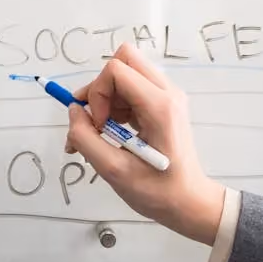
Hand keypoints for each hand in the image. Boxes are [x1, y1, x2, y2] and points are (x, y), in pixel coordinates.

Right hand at [65, 44, 226, 244]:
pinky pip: (131, 88)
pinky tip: (111, 132)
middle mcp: (167, 93)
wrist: (189, 202)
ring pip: (125, 73)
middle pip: (124, 59)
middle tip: (96, 120)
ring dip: (106, 99)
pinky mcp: (163, 103)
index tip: (99, 126)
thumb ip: (85, 138)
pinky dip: (114, 105)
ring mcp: (168, 96)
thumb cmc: (157, 192)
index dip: (97, 93)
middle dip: (100, 88)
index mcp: (160, 106)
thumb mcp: (113, 171)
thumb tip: (73, 112)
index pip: (116, 70)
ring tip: (100, 133)